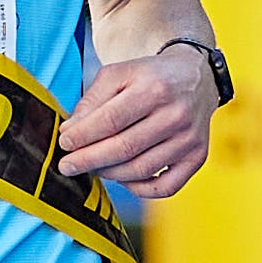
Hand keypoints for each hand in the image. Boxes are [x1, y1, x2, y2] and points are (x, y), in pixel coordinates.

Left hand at [56, 45, 218, 195]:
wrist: (196, 78)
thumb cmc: (150, 77)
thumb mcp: (118, 74)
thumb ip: (92, 101)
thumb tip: (70, 131)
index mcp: (154, 88)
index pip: (111, 120)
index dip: (83, 135)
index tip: (64, 143)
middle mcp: (175, 115)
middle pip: (124, 148)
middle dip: (89, 160)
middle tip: (66, 166)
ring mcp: (189, 139)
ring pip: (141, 170)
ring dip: (109, 173)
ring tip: (92, 167)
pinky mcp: (197, 157)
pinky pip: (165, 187)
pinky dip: (139, 189)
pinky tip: (122, 177)